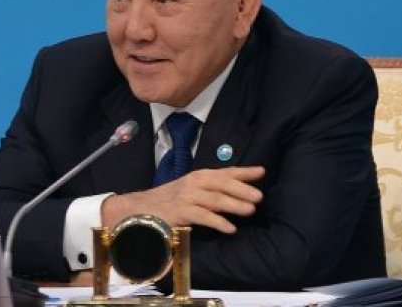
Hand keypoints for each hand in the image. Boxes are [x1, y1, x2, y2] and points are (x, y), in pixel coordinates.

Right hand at [101, 166, 263, 232]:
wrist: (140, 208)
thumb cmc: (170, 200)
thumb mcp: (192, 190)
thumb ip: (212, 189)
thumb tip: (239, 190)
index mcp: (199, 176)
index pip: (225, 172)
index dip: (243, 172)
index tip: (261, 171)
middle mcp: (194, 183)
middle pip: (222, 184)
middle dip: (242, 189)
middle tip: (259, 196)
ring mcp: (187, 197)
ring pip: (215, 199)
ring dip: (234, 205)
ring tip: (250, 211)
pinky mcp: (180, 212)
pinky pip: (203, 216)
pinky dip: (218, 222)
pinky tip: (230, 228)